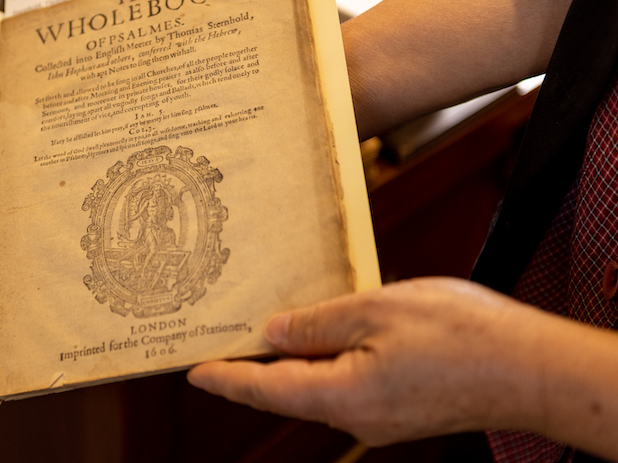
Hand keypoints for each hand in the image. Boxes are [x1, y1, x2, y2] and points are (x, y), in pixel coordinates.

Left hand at [187, 277, 547, 445]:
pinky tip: (329, 335)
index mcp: (341, 395)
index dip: (226, 379)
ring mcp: (380, 418)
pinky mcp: (401, 409)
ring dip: (295, 360)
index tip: (195, 371)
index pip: (264, 390)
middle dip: (255, 368)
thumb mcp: (376, 310)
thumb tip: (276, 332)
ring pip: (320, 386)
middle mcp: (356, 418)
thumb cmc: (463, 336)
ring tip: (273, 328)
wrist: (533, 368)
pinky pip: (348, 385)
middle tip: (224, 341)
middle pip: (288, 391)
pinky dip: (328, 362)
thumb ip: (318, 322)